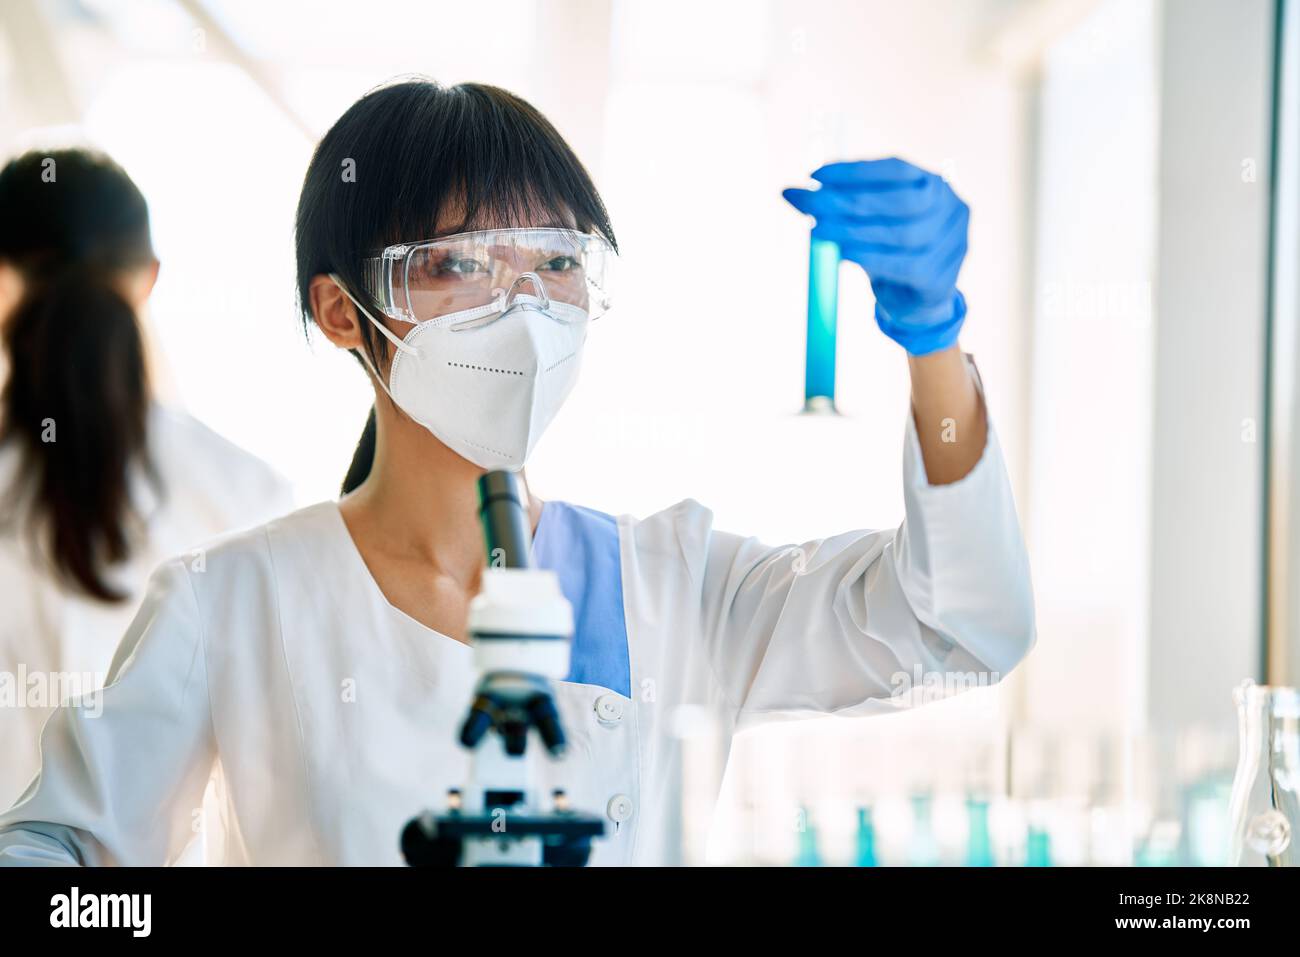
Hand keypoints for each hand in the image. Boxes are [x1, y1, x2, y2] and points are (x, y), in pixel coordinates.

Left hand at [783, 157, 968, 355]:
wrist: (914, 302)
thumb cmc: (888, 251)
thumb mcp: (867, 221)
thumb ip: (838, 206)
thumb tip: (791, 194)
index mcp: (934, 183)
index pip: (897, 168)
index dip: (855, 171)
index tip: (814, 175)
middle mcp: (952, 209)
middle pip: (899, 201)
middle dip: (849, 201)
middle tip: (808, 203)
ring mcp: (953, 243)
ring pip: (901, 235)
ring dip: (854, 231)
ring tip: (817, 230)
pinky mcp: (941, 278)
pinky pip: (903, 266)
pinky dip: (870, 258)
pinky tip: (843, 254)